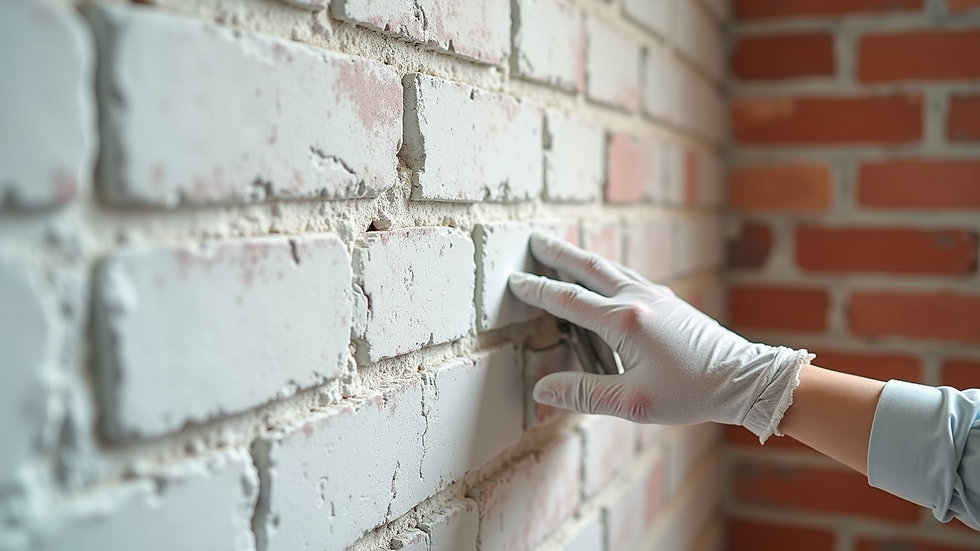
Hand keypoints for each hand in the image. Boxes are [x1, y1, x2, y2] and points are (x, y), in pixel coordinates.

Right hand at [509, 234, 812, 440]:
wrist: (743, 378)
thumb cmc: (691, 392)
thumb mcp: (633, 403)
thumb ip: (584, 393)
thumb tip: (542, 391)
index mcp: (624, 322)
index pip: (569, 301)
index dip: (538, 291)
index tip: (514, 280)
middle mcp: (638, 300)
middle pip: (588, 269)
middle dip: (558, 255)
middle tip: (534, 240)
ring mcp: (656, 296)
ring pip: (609, 268)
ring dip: (581, 259)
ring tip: (561, 251)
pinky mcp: (668, 301)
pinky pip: (627, 277)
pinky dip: (605, 270)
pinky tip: (604, 275)